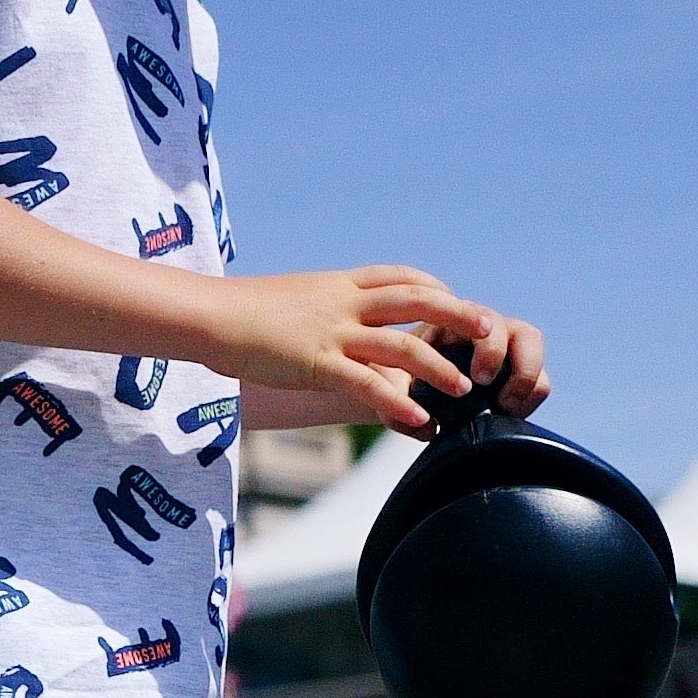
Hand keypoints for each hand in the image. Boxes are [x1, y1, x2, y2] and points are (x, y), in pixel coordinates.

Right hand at [194, 268, 542, 434]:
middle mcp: (341, 303)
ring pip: (398, 343)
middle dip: (455, 315)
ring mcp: (331, 332)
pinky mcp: (316, 362)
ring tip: (465, 388)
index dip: (431, 287)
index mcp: (336, 285)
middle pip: (414, 300)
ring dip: (436, 366)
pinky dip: (396, 402)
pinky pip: (366, 383)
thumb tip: (317, 321)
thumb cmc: (236, 312)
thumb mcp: (287, 300)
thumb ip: (314, 309)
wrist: (207, 315)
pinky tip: (418, 420)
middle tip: (489, 330)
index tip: (452, 298)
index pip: (398, 276)